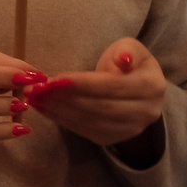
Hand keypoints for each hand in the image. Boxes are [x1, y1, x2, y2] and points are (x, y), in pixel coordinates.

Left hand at [28, 39, 167, 149]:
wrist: (135, 90)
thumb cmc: (127, 64)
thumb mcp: (130, 48)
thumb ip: (127, 50)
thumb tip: (123, 60)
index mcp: (152, 87)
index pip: (113, 86)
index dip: (83, 84)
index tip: (55, 79)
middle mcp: (145, 112)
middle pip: (99, 107)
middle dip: (65, 98)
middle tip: (37, 89)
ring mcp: (129, 129)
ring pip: (89, 121)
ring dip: (58, 110)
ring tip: (35, 98)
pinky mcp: (112, 138)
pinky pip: (83, 130)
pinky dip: (61, 119)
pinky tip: (44, 108)